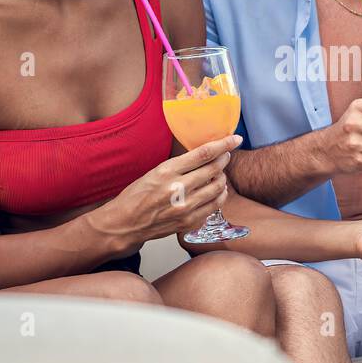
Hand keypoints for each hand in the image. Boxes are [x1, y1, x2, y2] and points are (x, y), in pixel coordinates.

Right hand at [90, 135, 240, 250]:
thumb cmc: (137, 196)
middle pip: (214, 169)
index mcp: (167, 171)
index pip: (204, 153)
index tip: (234, 139)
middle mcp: (178, 189)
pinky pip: (214, 206)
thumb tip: (205, 155)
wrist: (126, 223)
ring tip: (218, 174)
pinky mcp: (189, 222)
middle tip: (226, 156)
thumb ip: (180, 165)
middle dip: (224, 160)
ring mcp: (185, 208)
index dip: (223, 144)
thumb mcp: (155, 172)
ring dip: (222, 178)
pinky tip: (216, 192)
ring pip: (218, 188)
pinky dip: (219, 196)